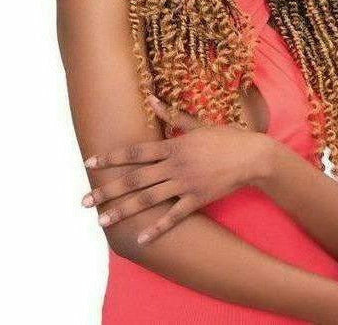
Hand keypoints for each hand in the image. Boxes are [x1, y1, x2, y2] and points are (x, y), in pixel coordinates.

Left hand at [80, 95, 268, 244]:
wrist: (252, 156)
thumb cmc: (226, 137)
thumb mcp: (197, 123)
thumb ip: (171, 115)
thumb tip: (150, 98)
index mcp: (173, 146)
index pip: (135, 152)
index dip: (112, 157)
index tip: (90, 161)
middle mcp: (174, 166)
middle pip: (134, 179)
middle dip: (108, 189)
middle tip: (85, 199)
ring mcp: (185, 184)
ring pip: (148, 199)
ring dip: (124, 210)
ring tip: (102, 220)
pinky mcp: (197, 200)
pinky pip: (174, 217)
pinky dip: (157, 229)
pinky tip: (141, 239)